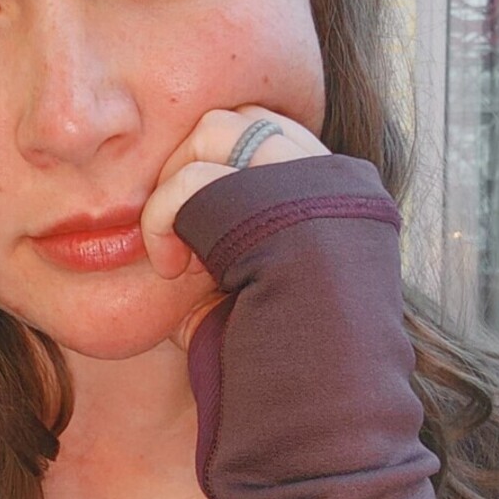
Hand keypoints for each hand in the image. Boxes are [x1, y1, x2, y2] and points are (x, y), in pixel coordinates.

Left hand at [141, 104, 329, 349]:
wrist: (318, 378)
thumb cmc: (279, 353)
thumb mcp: (254, 291)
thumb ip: (223, 248)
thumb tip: (172, 233)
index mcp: (335, 192)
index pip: (263, 133)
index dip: (215, 171)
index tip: (198, 240)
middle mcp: (330, 172)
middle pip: (237, 119)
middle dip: (190, 171)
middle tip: (180, 239)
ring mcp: (306, 173)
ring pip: (211, 131)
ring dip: (175, 188)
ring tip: (175, 254)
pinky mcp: (274, 191)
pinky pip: (193, 177)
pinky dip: (163, 219)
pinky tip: (171, 270)